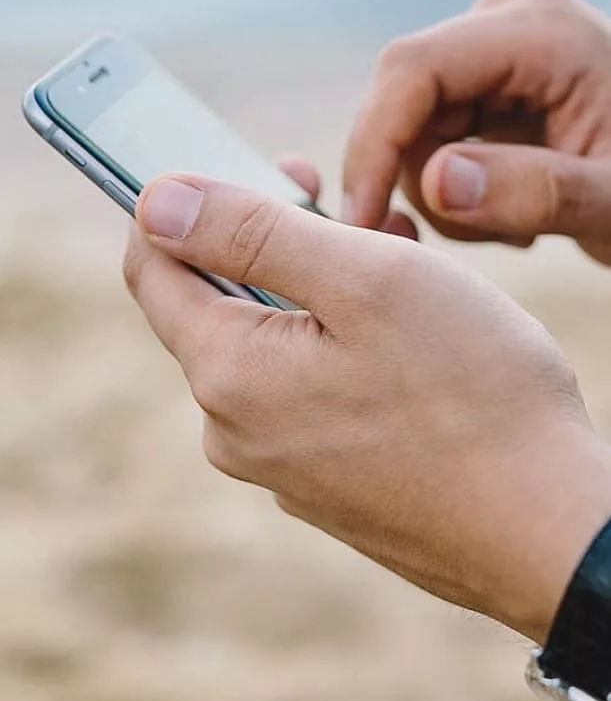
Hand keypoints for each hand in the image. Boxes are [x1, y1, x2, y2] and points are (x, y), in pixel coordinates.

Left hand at [123, 172, 610, 642]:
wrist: (547, 531)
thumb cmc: (473, 395)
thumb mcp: (365, 278)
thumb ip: (250, 232)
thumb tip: (158, 200)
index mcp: (227, 374)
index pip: (152, 268)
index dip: (193, 201)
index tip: (275, 168)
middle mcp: (235, 434)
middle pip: (219, 306)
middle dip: (279, 245)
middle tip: (365, 215)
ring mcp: (283, 470)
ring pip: (276, 349)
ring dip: (325, 294)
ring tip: (407, 271)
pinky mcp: (330, 491)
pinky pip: (313, 397)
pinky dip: (347, 350)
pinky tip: (417, 341)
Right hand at [343, 0, 610, 264]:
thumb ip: (537, 193)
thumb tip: (438, 182)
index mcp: (543, 30)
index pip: (414, 70)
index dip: (372, 145)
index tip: (360, 224)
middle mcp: (508, 18)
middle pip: (403, 103)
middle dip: (424, 182)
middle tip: (491, 242)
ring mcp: (493, 44)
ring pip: (410, 129)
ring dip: (444, 195)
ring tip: (517, 227)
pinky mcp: (483, 77)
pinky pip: (428, 137)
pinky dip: (455, 188)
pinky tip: (511, 208)